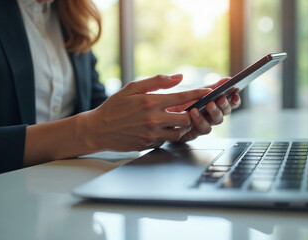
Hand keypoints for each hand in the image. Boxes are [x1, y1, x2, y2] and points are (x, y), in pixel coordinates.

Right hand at [79, 74, 210, 150]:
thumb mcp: (132, 88)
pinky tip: (161, 128)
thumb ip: (157, 82)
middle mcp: (153, 120)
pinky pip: (167, 141)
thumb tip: (178, 77)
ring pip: (179, 133)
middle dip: (190, 114)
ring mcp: (152, 134)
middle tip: (188, 109)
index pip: (182, 97)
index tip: (208, 91)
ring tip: (176, 120)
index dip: (198, 94)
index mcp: (150, 102)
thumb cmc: (114, 106)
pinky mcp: (149, 145)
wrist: (98, 129)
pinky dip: (168, 134)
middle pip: (186, 118)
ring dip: (181, 126)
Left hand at [167, 77, 240, 141]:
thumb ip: (206, 87)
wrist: (149, 116)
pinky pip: (200, 130)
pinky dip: (200, 122)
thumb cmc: (168, 101)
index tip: (236, 91)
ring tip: (208, 104)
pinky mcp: (190, 133)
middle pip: (224, 112)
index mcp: (208, 102)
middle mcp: (206, 114)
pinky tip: (193, 113)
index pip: (227, 101)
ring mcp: (199, 124)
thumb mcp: (191, 90)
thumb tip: (225, 79)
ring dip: (214, 113)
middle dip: (225, 105)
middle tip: (221, 99)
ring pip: (215, 122)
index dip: (234, 98)